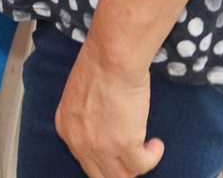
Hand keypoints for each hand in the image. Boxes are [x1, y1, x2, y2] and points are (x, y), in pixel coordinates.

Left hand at [54, 43, 161, 177]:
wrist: (112, 56)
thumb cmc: (100, 61)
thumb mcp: (80, 91)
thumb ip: (86, 112)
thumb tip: (103, 119)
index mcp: (66, 126)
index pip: (83, 157)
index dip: (103, 156)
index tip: (116, 149)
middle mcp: (79, 142)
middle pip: (100, 174)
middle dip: (118, 168)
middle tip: (132, 156)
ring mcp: (100, 147)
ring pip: (121, 176)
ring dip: (135, 165)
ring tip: (146, 150)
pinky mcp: (124, 145)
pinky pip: (141, 165)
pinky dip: (152, 157)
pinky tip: (156, 145)